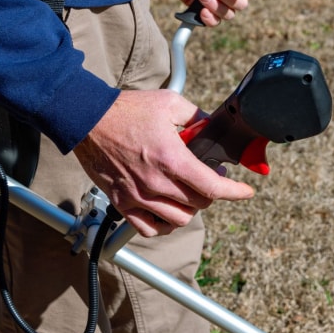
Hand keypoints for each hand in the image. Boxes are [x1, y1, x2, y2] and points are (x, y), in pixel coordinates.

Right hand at [73, 89, 254, 236]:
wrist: (87, 119)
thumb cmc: (127, 110)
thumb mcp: (169, 103)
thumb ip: (196, 116)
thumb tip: (211, 127)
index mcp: (171, 158)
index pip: (212, 187)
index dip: (235, 192)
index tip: (246, 191)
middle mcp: (156, 182)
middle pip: (198, 204)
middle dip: (211, 193)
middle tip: (208, 178)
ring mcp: (138, 196)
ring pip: (178, 219)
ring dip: (190, 209)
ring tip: (188, 194)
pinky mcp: (122, 202)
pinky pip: (149, 228)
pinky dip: (164, 225)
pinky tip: (167, 211)